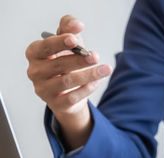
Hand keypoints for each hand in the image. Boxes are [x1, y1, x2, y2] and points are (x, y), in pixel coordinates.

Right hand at [25, 15, 111, 149]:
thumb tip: (77, 24)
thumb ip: (69, 29)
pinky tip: (98, 81)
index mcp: (35, 53)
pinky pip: (73, 97)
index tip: (75, 39)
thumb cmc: (65, 60)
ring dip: (89, 74)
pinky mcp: (55, 104)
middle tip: (95, 55)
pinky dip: (88, 88)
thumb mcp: (68, 42)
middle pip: (57, 65)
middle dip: (78, 60)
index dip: (59, 43)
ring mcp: (43, 89)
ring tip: (106, 69)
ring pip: (66, 82)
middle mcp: (35, 72)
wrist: (67, 90)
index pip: (44, 47)